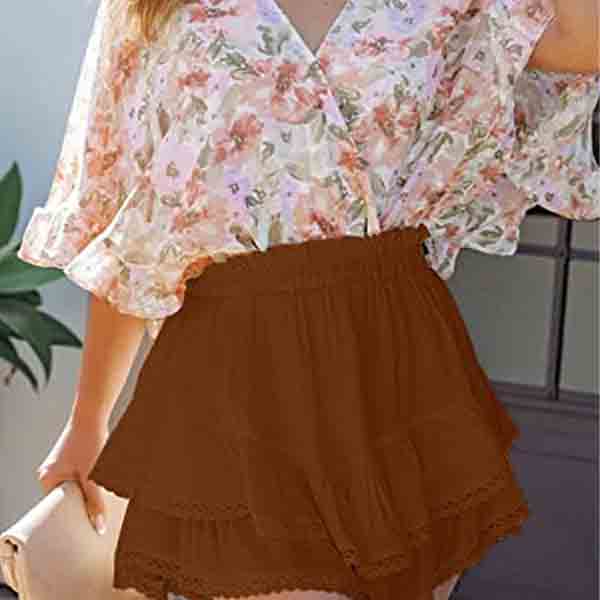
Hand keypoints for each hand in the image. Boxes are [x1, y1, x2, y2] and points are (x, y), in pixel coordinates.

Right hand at [37, 415, 109, 534]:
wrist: (92, 414)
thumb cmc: (89, 442)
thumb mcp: (92, 477)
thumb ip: (95, 502)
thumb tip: (98, 527)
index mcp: (47, 479)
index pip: (57, 509)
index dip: (72, 517)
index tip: (86, 525)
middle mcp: (48, 472)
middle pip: (66, 497)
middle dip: (82, 503)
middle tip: (96, 509)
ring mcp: (58, 464)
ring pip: (74, 485)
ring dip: (88, 489)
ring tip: (100, 487)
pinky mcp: (69, 456)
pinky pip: (77, 475)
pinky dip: (88, 478)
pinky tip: (100, 475)